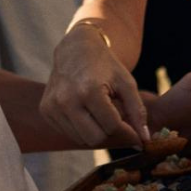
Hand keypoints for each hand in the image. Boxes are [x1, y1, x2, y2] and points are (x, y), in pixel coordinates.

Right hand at [41, 23, 146, 148]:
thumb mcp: (127, 84)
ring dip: (98, 133)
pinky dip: (84, 130)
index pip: (112, 126)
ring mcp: (52, 107)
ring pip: (82, 140)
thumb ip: (138, 111)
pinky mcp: (46, 111)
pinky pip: (69, 134)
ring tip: (106, 117)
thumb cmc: (106, 66)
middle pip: (95, 139)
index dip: (129, 133)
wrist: (75, 50)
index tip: (139, 136)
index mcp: (89, 91)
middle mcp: (66, 101)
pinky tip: (90, 115)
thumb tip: (145, 139)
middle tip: (123, 126)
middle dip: (113, 135)